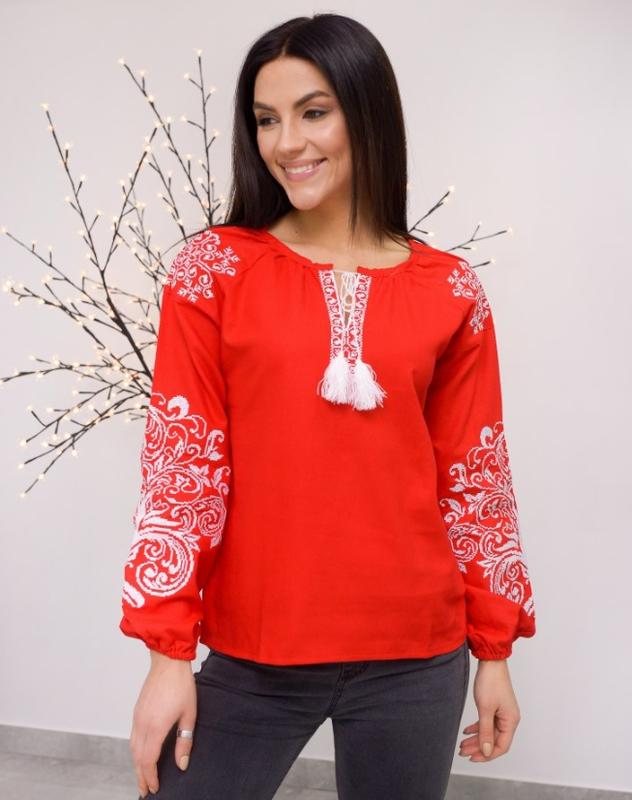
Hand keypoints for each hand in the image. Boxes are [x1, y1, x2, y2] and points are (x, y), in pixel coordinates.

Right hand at [130, 649, 196, 796]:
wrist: (168, 662)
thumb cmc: (182, 685)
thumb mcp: (189, 714)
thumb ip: (184, 741)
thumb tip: (182, 764)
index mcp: (155, 727)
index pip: (149, 760)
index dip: (151, 777)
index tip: (154, 788)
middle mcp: (142, 725)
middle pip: (137, 758)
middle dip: (141, 776)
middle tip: (146, 790)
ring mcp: (137, 718)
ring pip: (132, 748)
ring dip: (137, 765)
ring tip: (143, 776)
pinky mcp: (137, 711)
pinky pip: (132, 737)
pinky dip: (135, 751)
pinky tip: (141, 754)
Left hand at [458, 659, 520, 761]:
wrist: (490, 661)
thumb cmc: (490, 682)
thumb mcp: (485, 709)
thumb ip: (485, 731)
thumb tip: (486, 750)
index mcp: (511, 721)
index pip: (501, 746)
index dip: (487, 755)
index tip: (473, 758)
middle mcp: (509, 719)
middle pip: (494, 740)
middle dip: (478, 747)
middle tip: (463, 752)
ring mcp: (502, 713)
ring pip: (489, 732)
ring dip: (476, 739)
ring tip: (462, 744)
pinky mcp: (496, 707)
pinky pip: (487, 723)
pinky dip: (477, 728)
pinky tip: (466, 731)